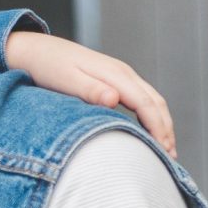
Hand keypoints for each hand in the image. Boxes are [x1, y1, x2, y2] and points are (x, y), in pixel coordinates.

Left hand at [4, 31, 177, 158]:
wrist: (35, 50)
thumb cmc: (47, 67)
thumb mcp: (66, 81)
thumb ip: (90, 91)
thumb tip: (114, 99)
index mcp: (115, 74)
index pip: (146, 104)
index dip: (158, 128)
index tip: (165, 152)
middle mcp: (123, 73)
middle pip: (156, 102)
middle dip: (166, 129)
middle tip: (172, 157)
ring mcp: (120, 74)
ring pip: (152, 99)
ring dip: (162, 122)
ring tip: (166, 148)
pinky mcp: (113, 78)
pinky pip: (141, 97)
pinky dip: (151, 115)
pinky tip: (148, 130)